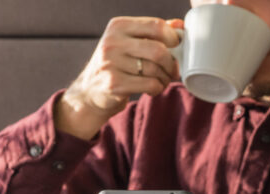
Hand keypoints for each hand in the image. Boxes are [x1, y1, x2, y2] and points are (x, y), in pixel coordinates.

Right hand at [54, 17, 182, 139]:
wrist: (90, 91)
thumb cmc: (116, 65)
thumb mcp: (129, 43)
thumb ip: (152, 32)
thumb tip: (180, 26)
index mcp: (118, 26)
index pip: (156, 26)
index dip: (173, 38)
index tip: (176, 48)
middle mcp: (112, 42)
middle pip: (158, 50)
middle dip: (171, 62)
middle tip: (172, 70)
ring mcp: (111, 64)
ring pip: (155, 69)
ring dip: (165, 78)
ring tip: (162, 80)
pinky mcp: (114, 84)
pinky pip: (149, 84)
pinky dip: (157, 88)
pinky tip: (153, 89)